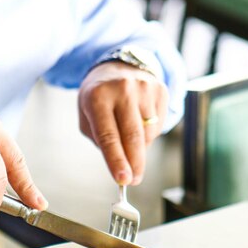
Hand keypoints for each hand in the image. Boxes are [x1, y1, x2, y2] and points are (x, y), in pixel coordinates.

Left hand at [78, 62, 167, 184]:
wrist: (117, 67)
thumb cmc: (99, 99)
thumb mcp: (87, 117)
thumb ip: (101, 142)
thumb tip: (123, 167)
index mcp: (98, 97)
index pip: (108, 136)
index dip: (116, 161)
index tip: (123, 180)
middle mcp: (122, 89)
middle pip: (133, 137)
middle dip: (134, 164)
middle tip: (133, 180)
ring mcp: (144, 88)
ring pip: (148, 134)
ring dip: (140, 148)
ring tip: (129, 138)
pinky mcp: (160, 90)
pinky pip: (159, 126)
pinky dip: (149, 135)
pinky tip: (140, 124)